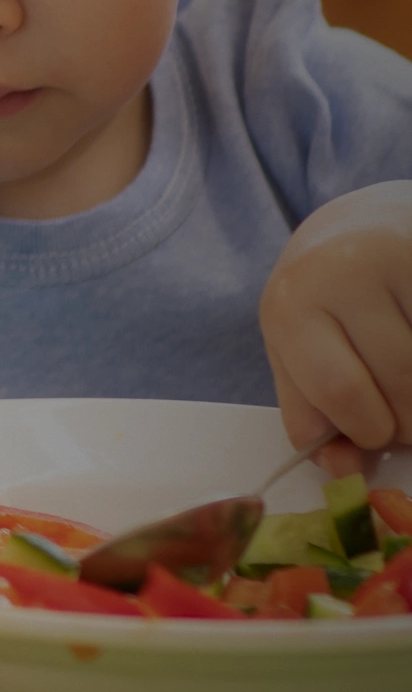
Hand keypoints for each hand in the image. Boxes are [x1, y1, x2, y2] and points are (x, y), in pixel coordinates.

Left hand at [260, 181, 411, 469]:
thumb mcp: (295, 350)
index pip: (340, 390)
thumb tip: (342, 472)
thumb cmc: (323, 299)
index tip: (379, 438)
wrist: (362, 219)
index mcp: (291, 307)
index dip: (370, 429)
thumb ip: (310, 413)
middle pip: (401, 380)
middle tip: (408, 422)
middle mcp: (343, 274)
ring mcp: (400, 257)